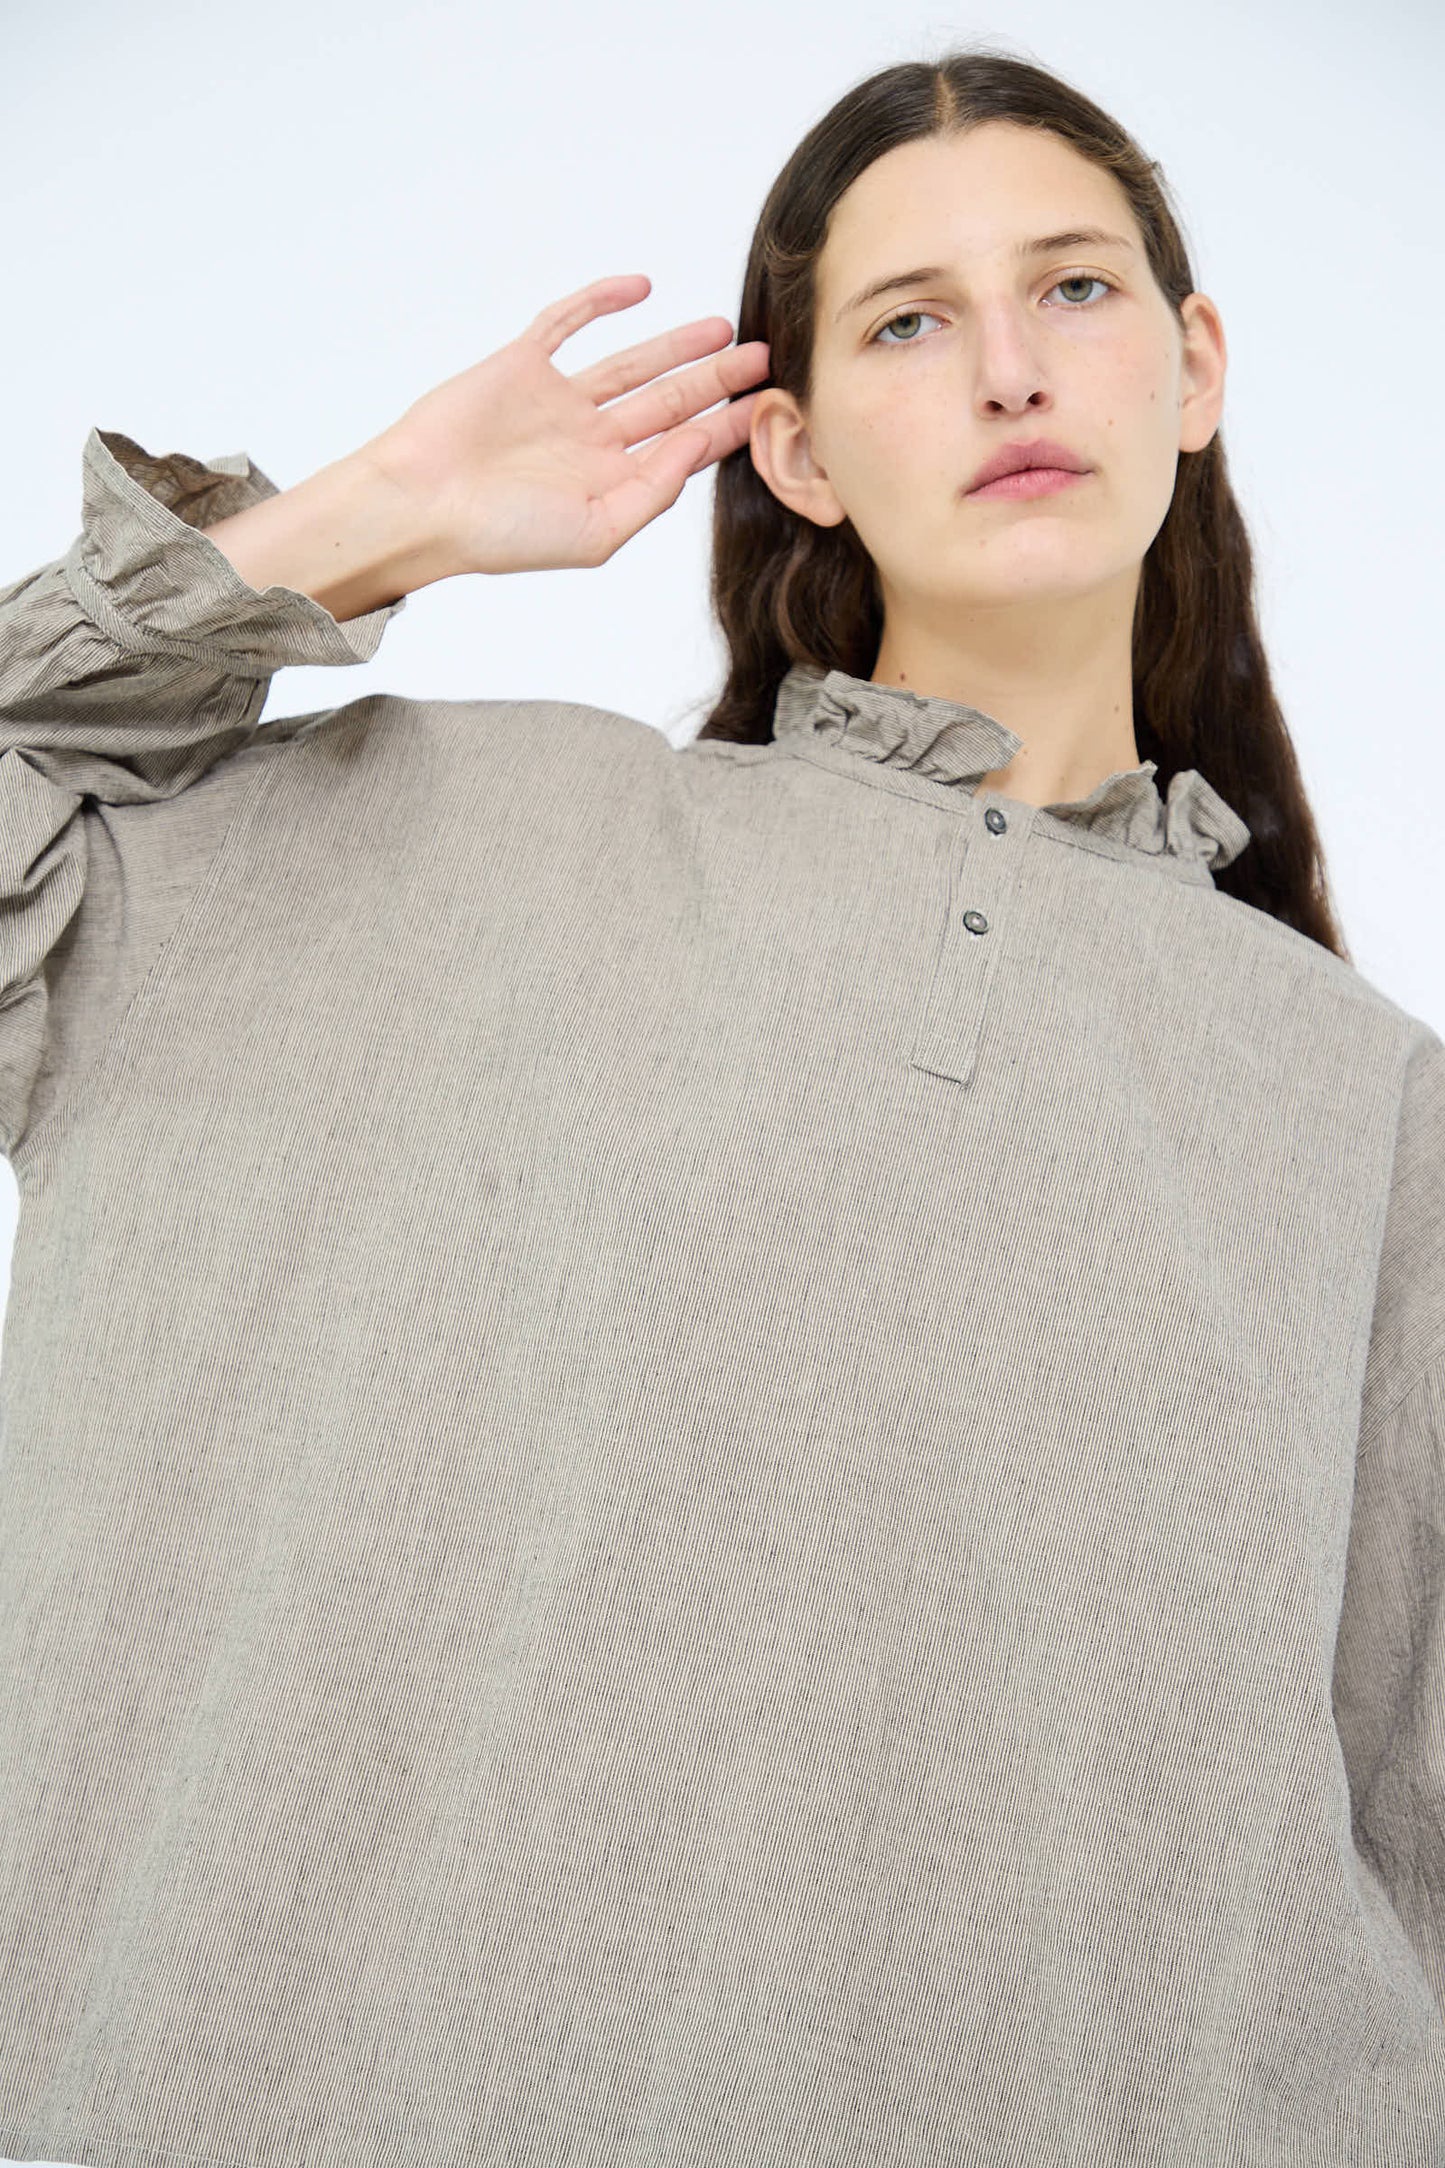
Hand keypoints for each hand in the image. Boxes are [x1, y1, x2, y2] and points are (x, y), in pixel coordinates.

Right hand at [355, 273, 769, 578]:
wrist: (422, 503)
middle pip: (669, 403)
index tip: (772, 408)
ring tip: (724, 330)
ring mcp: (557, 402)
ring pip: (632, 364)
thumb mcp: (595, 532)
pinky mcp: (521, 366)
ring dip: (676, 346)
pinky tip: (641, 289)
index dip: (727, 428)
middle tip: (766, 359)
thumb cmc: (500, 535)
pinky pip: (566, 323)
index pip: (682, 449)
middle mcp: (589, 443)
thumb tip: (696, 449)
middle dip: (717, 381)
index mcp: (609, 486)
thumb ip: (652, 494)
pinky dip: (600, 302)